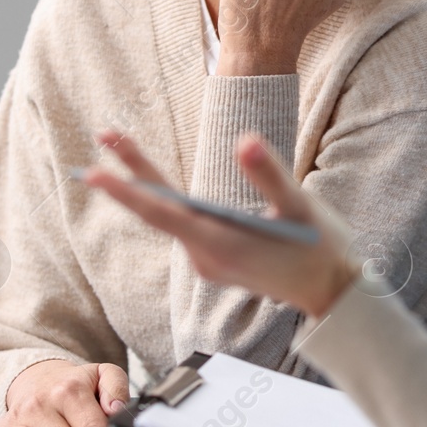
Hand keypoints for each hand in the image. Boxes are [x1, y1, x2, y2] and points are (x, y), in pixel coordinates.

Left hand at [82, 128, 357, 318]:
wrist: (330, 292)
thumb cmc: (319, 248)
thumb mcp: (299, 207)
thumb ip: (269, 173)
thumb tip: (243, 140)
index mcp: (221, 243)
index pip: (164, 214)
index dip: (128, 191)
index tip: (96, 172)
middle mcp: (206, 257)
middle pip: (159, 210)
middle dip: (129, 171)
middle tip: (104, 134)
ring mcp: (208, 263)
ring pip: (170, 218)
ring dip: (147, 184)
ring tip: (122, 144)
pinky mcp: (216, 262)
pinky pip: (185, 227)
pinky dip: (170, 202)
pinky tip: (162, 184)